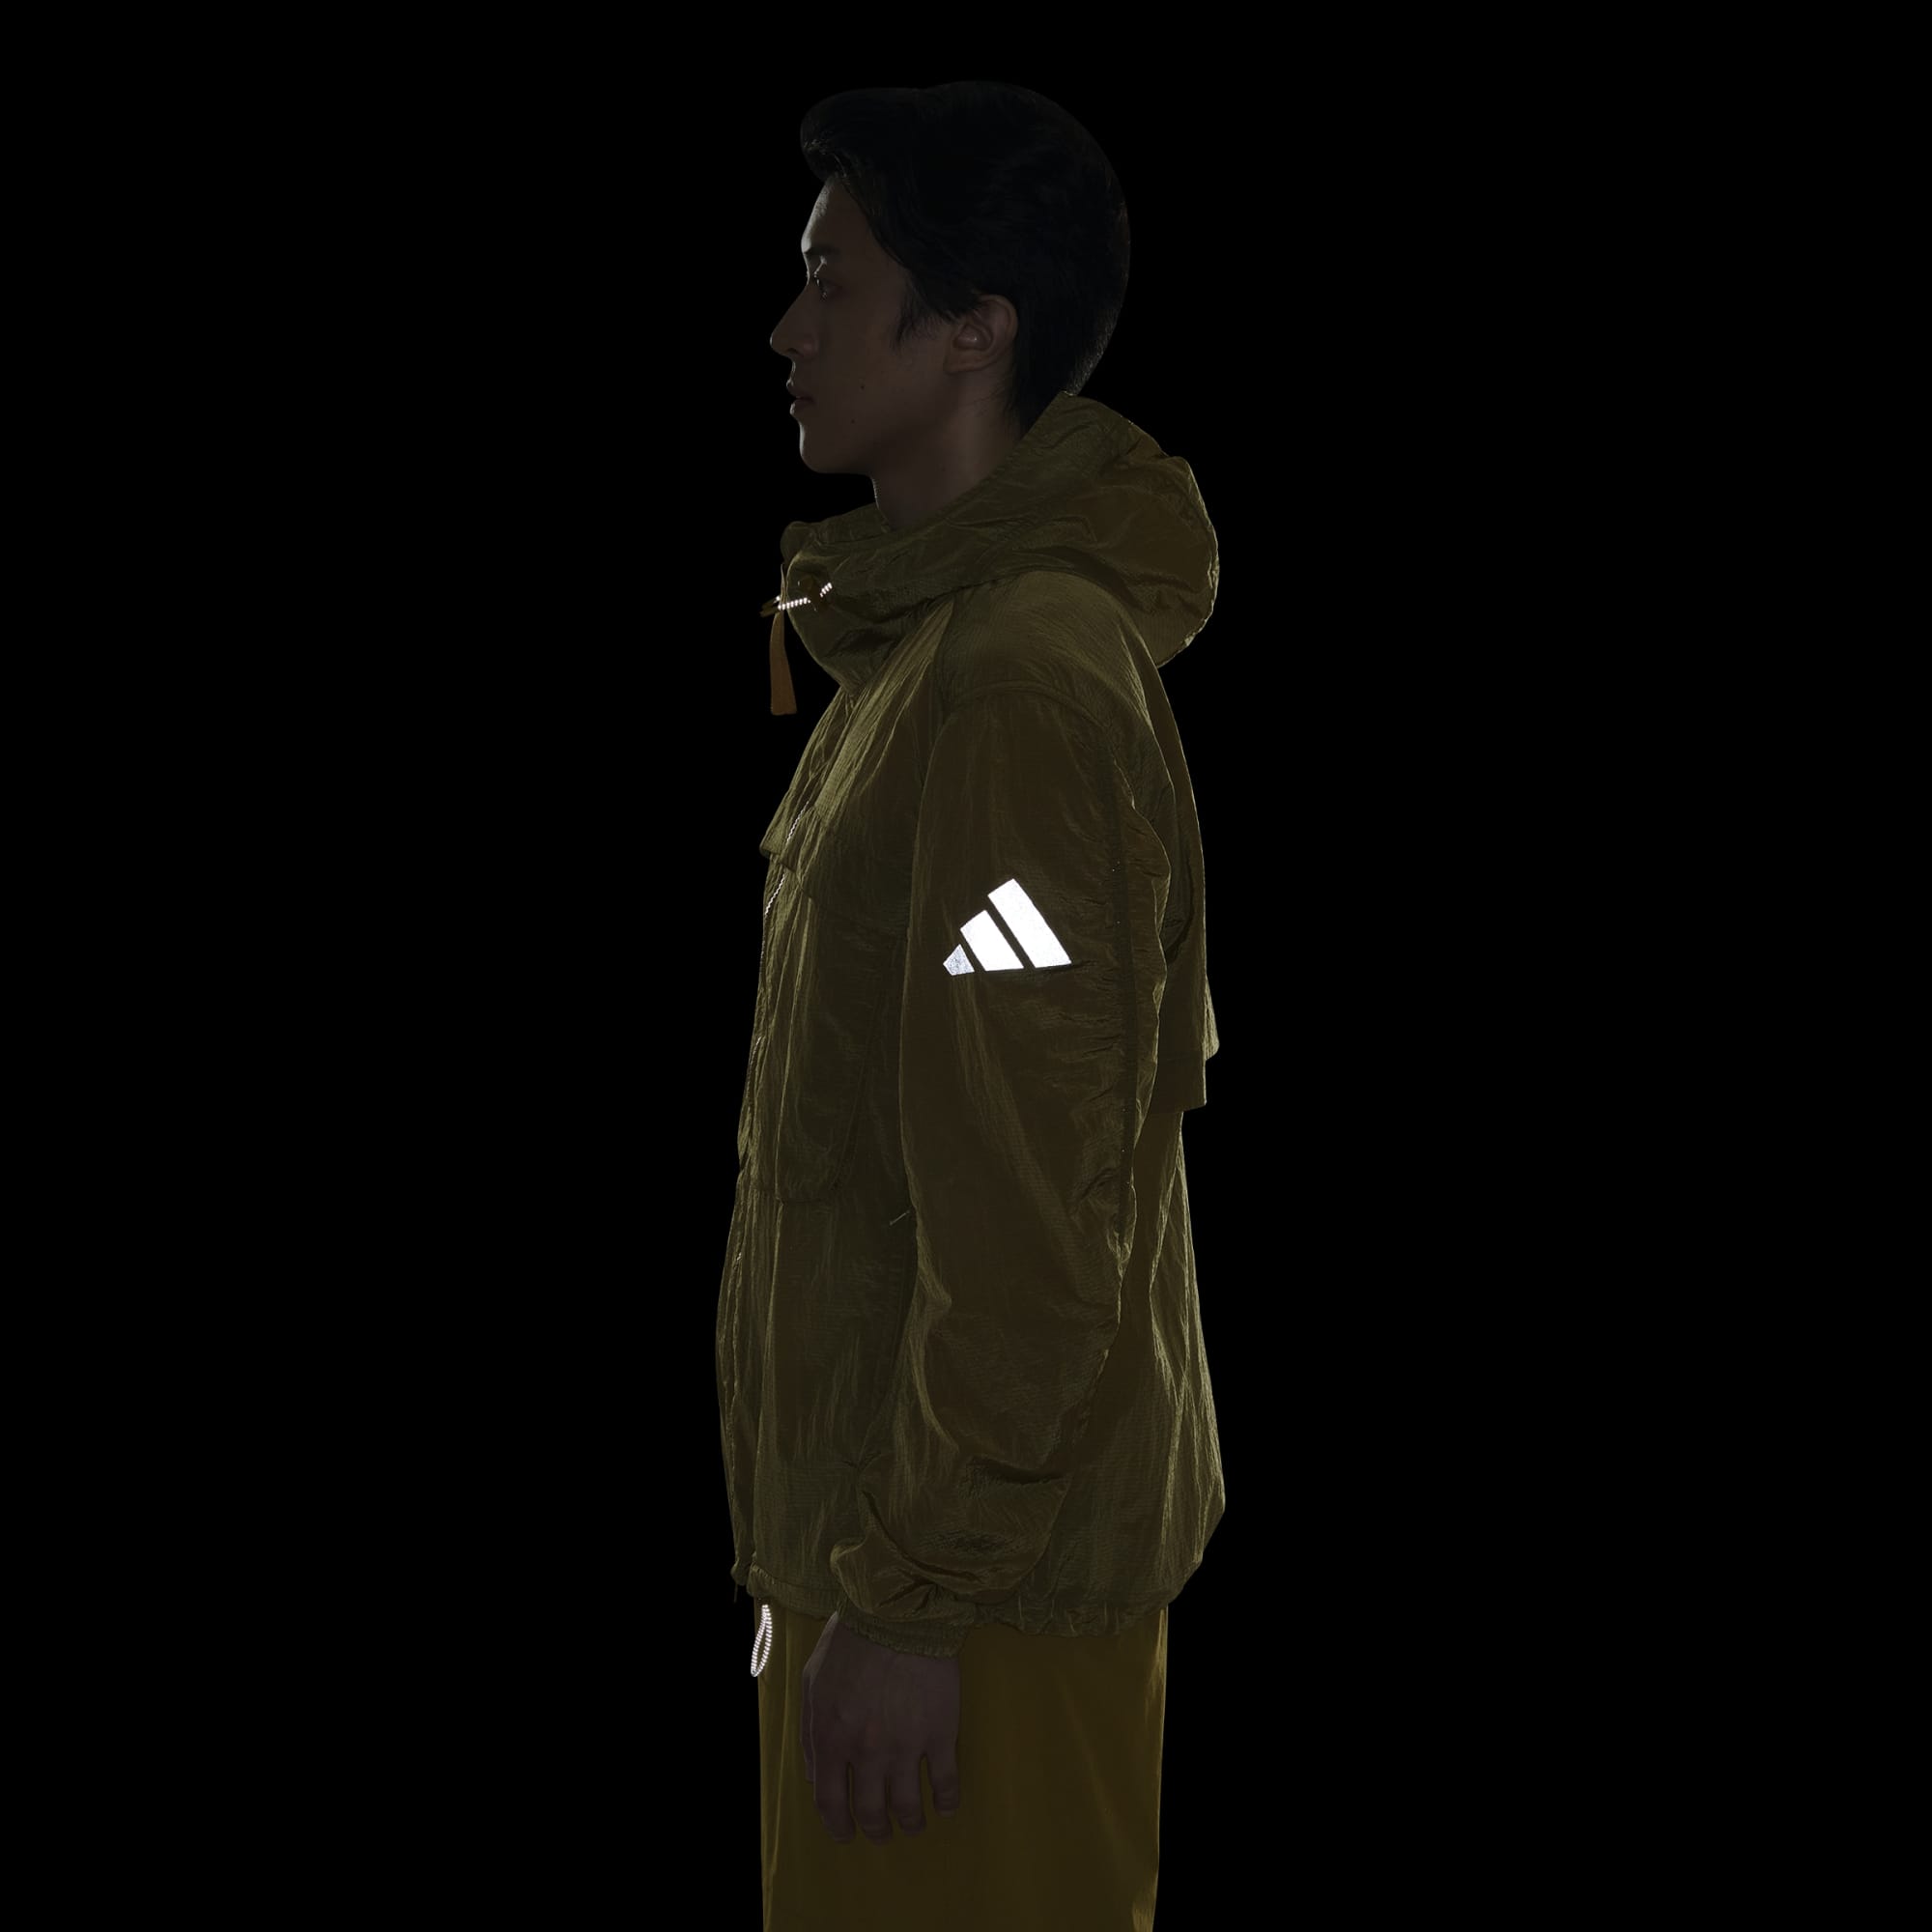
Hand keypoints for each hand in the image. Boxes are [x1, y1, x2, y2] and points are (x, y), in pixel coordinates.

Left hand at [801, 1610, 961, 1843]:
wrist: (897, 1613)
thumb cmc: (851, 1641)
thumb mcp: (812, 1681)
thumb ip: (810, 1732)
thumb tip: (812, 1773)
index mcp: (832, 1739)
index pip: (830, 1802)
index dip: (837, 1826)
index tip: (845, 1834)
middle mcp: (867, 1752)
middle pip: (870, 1811)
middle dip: (875, 1830)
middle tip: (882, 1833)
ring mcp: (906, 1746)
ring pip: (908, 1806)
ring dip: (910, 1823)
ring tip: (913, 1824)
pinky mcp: (940, 1733)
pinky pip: (946, 1782)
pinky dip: (947, 1802)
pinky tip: (947, 1807)